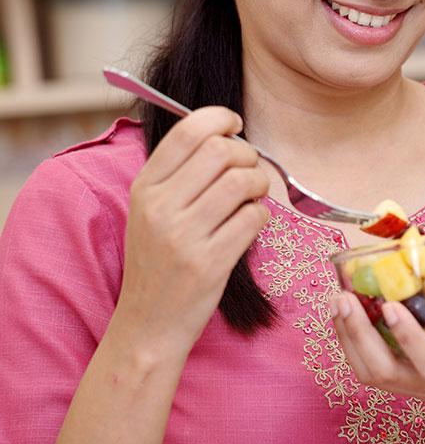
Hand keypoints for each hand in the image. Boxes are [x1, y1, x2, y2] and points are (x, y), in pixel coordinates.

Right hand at [112, 107, 269, 356]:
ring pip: (241, 182)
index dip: (220, 118)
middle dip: (247, 154)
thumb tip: (226, 133)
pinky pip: (253, 219)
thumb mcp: (150, 210)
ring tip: (253, 196)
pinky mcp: (209, 263)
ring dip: (258, 184)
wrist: (148, 325)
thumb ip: (179, 172)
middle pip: (221, 151)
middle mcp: (160, 207)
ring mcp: (183, 236)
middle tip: (249, 169)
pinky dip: (261, 215)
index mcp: (145, 187)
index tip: (235, 125)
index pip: (188, 131)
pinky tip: (251, 223)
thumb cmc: (158, 261)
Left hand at [330, 246, 424, 443]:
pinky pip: (377, 373)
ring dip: (350, 340)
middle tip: (344, 296)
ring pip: (374, 377)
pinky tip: (352, 316)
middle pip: (386, 375)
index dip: (408, 339)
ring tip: (340, 301)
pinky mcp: (418, 386)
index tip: (390, 306)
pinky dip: (356, 346)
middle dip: (358, 337)